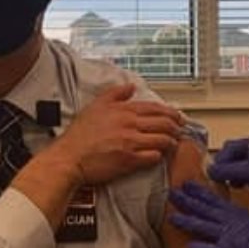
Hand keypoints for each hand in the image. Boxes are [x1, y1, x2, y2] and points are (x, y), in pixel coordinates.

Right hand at [53, 83, 187, 186]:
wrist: (68, 159)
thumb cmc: (79, 135)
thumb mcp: (95, 106)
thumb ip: (115, 94)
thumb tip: (130, 87)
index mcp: (124, 111)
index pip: (156, 108)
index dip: (170, 112)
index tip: (177, 116)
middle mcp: (130, 125)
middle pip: (164, 123)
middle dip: (176, 126)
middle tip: (180, 130)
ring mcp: (131, 143)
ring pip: (163, 139)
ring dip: (171, 142)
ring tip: (173, 144)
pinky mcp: (129, 160)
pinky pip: (153, 157)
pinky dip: (159, 156)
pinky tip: (159, 156)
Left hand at [168, 181, 248, 247]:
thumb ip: (241, 222)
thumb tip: (233, 222)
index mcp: (238, 214)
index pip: (214, 199)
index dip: (198, 192)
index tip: (187, 185)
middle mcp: (231, 222)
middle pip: (204, 208)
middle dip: (187, 200)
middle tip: (172, 192)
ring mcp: (229, 237)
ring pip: (202, 226)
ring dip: (186, 221)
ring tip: (172, 216)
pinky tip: (188, 247)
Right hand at [207, 136, 248, 219]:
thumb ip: (229, 169)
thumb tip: (210, 170)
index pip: (228, 147)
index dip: (221, 160)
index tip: (216, 174)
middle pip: (228, 156)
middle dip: (224, 168)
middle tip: (223, 179)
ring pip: (231, 167)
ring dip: (228, 175)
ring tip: (234, 183)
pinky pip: (236, 175)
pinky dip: (233, 181)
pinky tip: (239, 186)